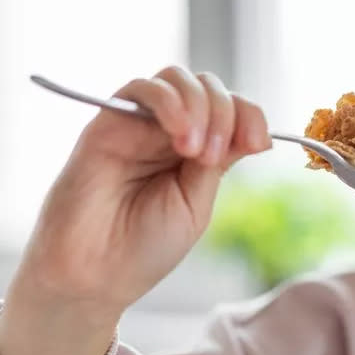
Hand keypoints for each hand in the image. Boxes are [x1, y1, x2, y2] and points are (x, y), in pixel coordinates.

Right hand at [0, 66, 270, 354]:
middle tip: (215, 155)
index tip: (259, 143)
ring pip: (178, 79)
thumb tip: (254, 133)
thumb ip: (218, 163)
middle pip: (209, 88)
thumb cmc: (145, 248)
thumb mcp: (196, 204)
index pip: (232, 110)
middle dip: (227, 113)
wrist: (95, 275)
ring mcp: (138, 125)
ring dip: (200, 106)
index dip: (251, 116)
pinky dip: (170, 102)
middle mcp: (167, 132)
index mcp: (196, 150)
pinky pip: (141, 88)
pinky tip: (180, 136)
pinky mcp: (107, 123)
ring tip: (195, 151)